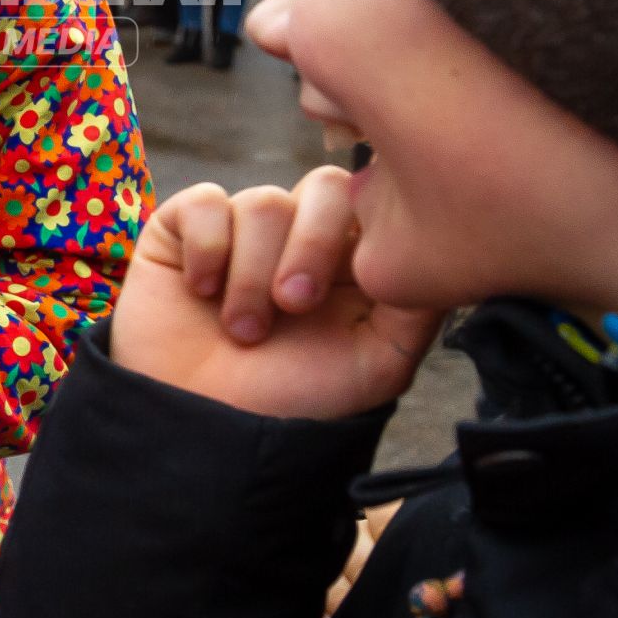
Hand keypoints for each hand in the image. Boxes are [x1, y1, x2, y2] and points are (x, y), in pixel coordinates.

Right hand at [110, 167, 441, 419]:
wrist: (202, 431)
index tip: (358, 284)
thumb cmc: (294, 403)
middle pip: (325, 186)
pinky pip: (204, 202)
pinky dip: (207, 249)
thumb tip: (434, 243)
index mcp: (351, 261)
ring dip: (252, 274)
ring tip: (243, 330)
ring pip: (263, 202)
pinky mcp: (184, 229)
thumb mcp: (378, 364)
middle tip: (295, 304)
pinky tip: (202, 292)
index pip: (375, 200)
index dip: (367, 230)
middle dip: (312, 244)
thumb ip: (416, 303)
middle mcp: (300, 236)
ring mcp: (242, 229)